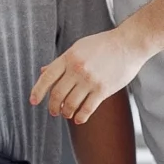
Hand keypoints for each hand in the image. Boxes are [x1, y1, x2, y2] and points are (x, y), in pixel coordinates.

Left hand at [30, 26, 148, 124]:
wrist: (129, 44)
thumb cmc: (104, 44)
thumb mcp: (79, 47)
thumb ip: (61, 61)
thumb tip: (43, 72)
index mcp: (69, 57)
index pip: (47, 77)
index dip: (38, 91)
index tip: (33, 102)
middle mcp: (77, 69)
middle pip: (57, 94)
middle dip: (53, 106)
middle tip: (54, 111)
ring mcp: (90, 80)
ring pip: (70, 104)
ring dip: (66, 112)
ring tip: (67, 114)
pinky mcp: (103, 89)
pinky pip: (87, 108)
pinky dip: (80, 117)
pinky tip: (79, 119)